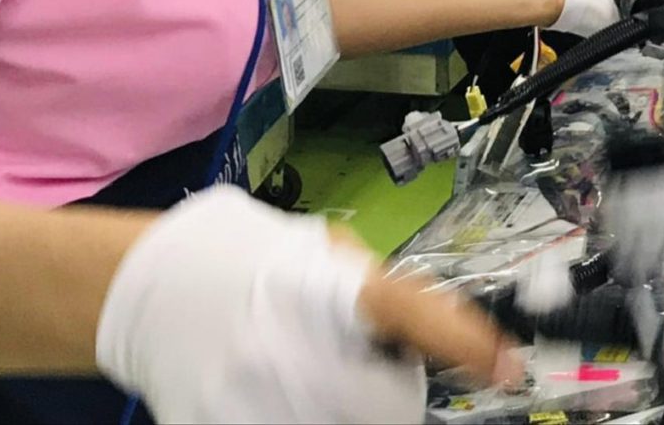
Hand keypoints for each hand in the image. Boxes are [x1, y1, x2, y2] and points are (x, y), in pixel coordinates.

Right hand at [97, 186, 519, 423]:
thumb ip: (377, 292)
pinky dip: (300, 419)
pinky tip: (276, 397)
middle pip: (387, 408)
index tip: (506, 365)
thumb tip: (436, 333)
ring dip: (344, 412)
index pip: (407, 310)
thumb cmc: (255, 264)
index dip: (462, 340)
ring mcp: (250, 398)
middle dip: (388, 395)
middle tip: (359, 367)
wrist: (158, 288)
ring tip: (308, 377)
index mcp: (323, 286)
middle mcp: (288, 345)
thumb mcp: (322, 254)